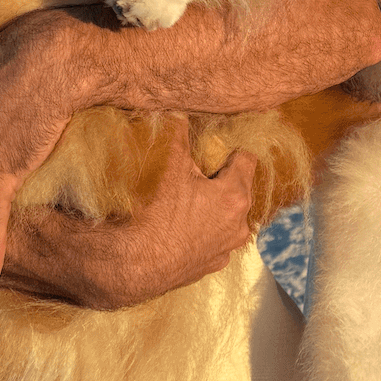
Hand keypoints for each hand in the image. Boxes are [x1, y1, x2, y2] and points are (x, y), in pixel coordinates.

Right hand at [57, 117, 258, 306]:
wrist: (133, 265)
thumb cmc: (155, 213)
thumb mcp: (169, 167)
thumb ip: (179, 137)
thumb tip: (179, 114)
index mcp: (235, 196)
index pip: (247, 159)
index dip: (232, 150)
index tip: (219, 148)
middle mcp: (239, 225)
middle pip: (239, 190)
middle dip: (222, 180)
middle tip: (198, 174)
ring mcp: (226, 248)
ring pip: (228, 218)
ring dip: (214, 209)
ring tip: (188, 202)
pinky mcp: (211, 266)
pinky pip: (214, 241)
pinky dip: (203, 232)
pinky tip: (182, 228)